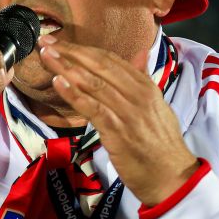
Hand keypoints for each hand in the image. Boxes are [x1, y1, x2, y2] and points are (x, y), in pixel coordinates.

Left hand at [42, 42, 200, 205]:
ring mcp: (127, 112)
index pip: (111, 59)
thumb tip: (140, 53)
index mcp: (145, 86)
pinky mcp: (117, 131)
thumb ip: (143, 78)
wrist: (172, 177)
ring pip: (93, 83)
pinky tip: (58, 82)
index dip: (83, 48)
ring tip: (46, 56)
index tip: (61, 41)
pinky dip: (74, 93)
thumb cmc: (162, 145)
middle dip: (70, 52)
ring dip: (66, 67)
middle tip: (46, 42)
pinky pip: (92, 108)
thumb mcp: (157, 105)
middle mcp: (137, 94)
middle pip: (99, 65)